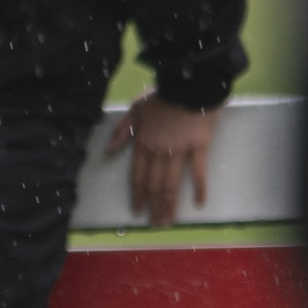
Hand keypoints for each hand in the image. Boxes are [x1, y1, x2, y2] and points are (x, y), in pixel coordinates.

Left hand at [107, 96, 219, 226]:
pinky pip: (199, 172)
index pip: (137, 176)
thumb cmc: (161, 95)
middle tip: (154, 224)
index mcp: (143, 144)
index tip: (137, 212)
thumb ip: (121, 131)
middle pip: (154, 185)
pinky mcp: (199, 147)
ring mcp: (180, 151)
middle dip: (152, 206)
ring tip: (168, 222)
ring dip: (169, 205)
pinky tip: (199, 204)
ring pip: (172, 183)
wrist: (188, 83)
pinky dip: (199, 189)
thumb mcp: (134, 109)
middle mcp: (159, 152)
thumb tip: (108, 151)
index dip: (137, 195)